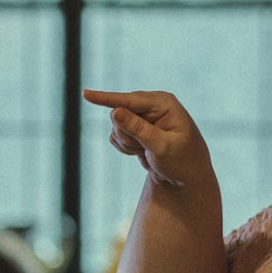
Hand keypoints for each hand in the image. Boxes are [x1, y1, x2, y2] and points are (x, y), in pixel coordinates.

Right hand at [81, 88, 217, 192]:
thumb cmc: (182, 161)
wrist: (186, 178)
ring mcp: (143, 115)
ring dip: (127, 143)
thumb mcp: (162, 147)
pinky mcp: (135, 126)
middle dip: (126, 135)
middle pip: (119, 113)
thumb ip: (139, 129)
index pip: (129, 100)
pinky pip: (116, 135)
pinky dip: (125, 147)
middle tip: (144, 149)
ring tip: (146, 151)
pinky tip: (141, 152)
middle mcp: (152, 104)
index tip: (85, 94)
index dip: (106, 98)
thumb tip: (115, 111)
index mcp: (163, 103)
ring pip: (115, 126)